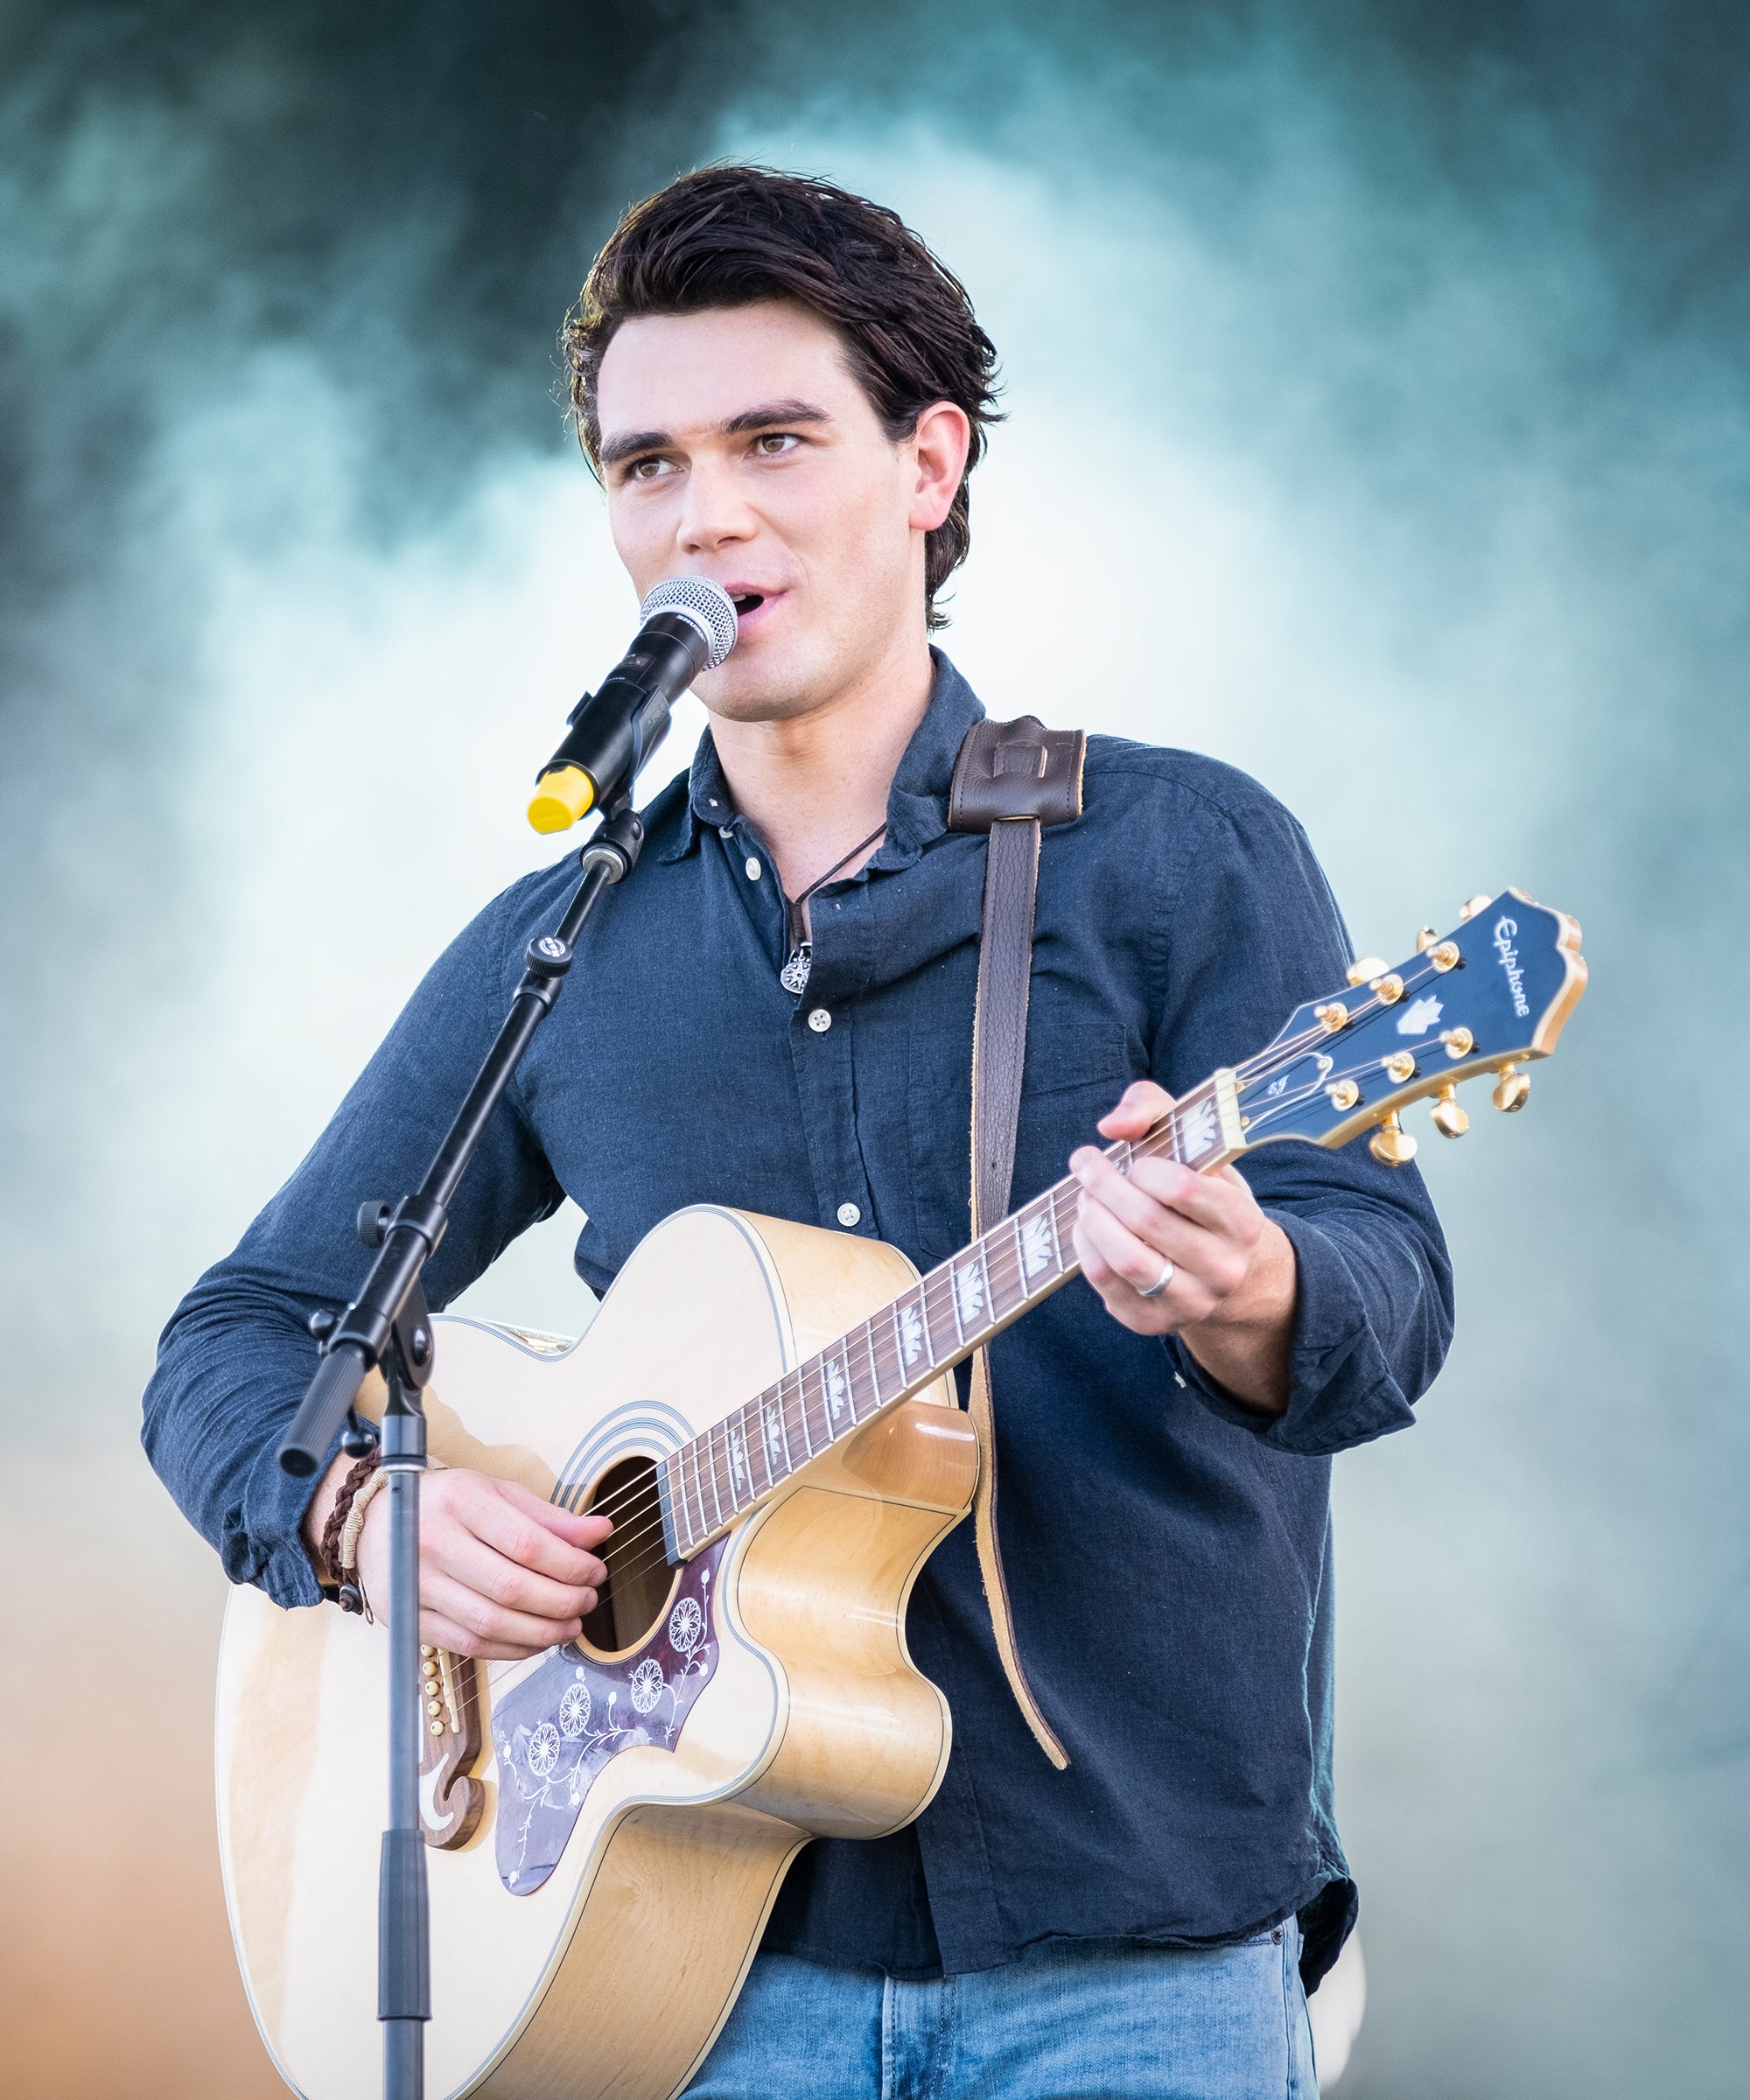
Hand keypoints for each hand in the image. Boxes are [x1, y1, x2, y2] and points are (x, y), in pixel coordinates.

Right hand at [305, 1456, 609, 1659]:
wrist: (376, 1521)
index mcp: (461, 1502)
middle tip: (587, 1601)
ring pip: (492, 1623)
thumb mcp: (497, 1492)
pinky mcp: (409, 1620)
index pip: (527, 1543)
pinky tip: (536, 1640)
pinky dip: (511, 1648)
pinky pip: (470, 1645)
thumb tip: (600, 1532)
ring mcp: (416, 1586)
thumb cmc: (447, 1503)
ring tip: (569, 1625)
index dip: (570, 1565)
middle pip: (512, 1588)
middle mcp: (432, 1543)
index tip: (595, 1571)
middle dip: (562, 1602)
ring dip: (542, 1632)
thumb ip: (549, 1516)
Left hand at [1070, 1080, 1296, 1413]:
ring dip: (1091, 1218)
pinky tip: (1088, 1227)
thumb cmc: (1202, 1194)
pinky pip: (1106, 1285)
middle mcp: (1223, 1269)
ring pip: (1124, 1259)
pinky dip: (1085, 1249)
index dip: (1146, 1168)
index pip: (1185, 1189)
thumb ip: (1153, 1108)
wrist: (1226, 1271)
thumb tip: (1111, 1126)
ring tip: (1085, 1196)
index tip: (1133, 1159)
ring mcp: (1191, 1302)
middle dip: (1103, 1185)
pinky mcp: (1155, 1323)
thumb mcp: (1195, 1144)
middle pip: (1145, 1221)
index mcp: (1243, 1223)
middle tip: (1085, 1163)